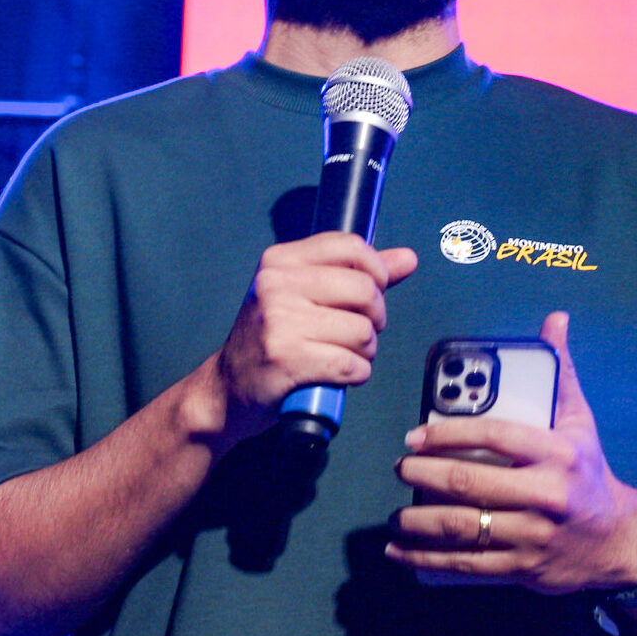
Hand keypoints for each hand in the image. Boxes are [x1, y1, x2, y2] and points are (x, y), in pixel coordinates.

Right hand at [214, 231, 417, 443]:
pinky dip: (356, 374)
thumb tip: (408, 258)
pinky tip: (341, 375)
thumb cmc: (274, 338)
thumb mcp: (305, 295)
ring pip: (362, 332)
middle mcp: (276, 285)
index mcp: (280, 261)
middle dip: (376, 317)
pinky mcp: (286, 359)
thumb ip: (357, 274)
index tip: (375, 290)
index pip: (350, 247)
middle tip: (362, 331)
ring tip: (346, 355)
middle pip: (364, 290)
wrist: (228, 388)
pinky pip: (351, 364)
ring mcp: (279, 322)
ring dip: (366, 351)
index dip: (377, 270)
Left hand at [387, 311, 636, 593]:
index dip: (448, 433)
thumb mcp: (580, 421)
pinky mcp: (523, 568)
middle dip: (424, 476)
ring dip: (419, 523)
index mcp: (557, 453)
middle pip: (471, 483)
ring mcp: (533, 535)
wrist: (618, 540)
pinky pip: (467, 565)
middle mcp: (545, 494)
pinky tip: (401, 552)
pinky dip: (428, 560)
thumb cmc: (589, 472)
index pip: (495, 435)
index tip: (415, 436)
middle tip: (400, 468)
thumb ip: (560, 372)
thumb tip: (554, 320)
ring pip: (464, 528)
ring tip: (394, 515)